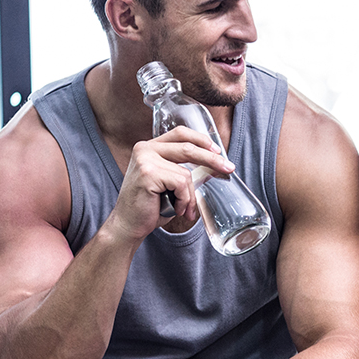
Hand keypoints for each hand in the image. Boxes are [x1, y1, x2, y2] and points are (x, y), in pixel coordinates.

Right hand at [109, 127, 234, 241]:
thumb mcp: (168, 182)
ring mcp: (145, 159)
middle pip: (188, 148)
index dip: (201, 140)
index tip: (218, 150)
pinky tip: (175, 208)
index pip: (180, 133)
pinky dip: (183, 200)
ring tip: (183, 209)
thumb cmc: (151, 206)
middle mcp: (145, 149)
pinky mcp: (148, 173)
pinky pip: (181, 184)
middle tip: (229, 168)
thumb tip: (214, 164)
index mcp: (149, 147)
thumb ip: (181, 169)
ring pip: (186, 173)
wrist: (129, 225)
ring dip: (190, 196)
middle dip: (212, 159)